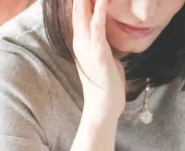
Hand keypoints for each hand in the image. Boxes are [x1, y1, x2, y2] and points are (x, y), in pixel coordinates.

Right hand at [72, 0, 125, 122]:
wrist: (104, 107)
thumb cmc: (107, 83)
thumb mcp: (104, 57)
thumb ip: (102, 42)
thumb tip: (106, 33)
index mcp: (81, 41)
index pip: (79, 11)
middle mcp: (79, 41)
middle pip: (77, 8)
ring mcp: (86, 46)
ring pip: (84, 13)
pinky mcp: (97, 52)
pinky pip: (97, 27)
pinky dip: (99, 11)